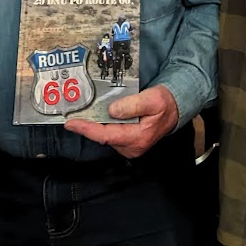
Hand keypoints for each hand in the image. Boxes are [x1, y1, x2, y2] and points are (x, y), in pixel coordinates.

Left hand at [64, 85, 178, 158]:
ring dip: (94, 124)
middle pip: (103, 136)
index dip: (86, 129)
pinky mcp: (127, 141)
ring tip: (82, 112)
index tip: (70, 123)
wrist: (174, 109)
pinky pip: (110, 133)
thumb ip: (132, 104)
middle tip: (72, 113)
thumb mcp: (153, 99)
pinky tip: (95, 115)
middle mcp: (131, 146)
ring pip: (105, 135)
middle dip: (87, 125)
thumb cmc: (165, 103)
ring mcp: (129, 146)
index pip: (106, 135)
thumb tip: (112, 110)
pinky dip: (101, 124)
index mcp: (137, 138)